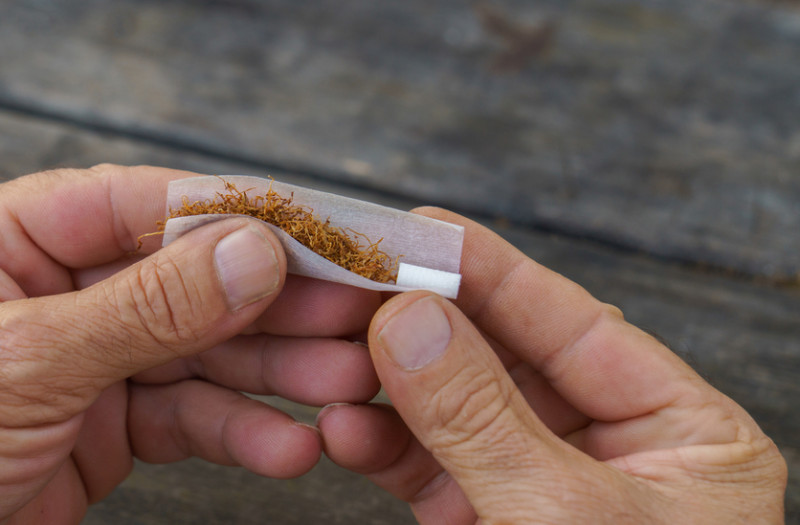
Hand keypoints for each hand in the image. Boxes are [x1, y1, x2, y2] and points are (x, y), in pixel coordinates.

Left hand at [0, 165, 381, 523]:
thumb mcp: (22, 363)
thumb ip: (143, 310)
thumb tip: (247, 253)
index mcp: (1, 238)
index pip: (132, 204)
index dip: (227, 213)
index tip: (313, 227)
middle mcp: (49, 286)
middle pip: (181, 278)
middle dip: (268, 300)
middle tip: (352, 309)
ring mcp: (83, 355)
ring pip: (197, 349)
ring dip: (271, 369)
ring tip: (342, 382)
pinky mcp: (107, 420)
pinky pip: (185, 415)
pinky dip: (237, 431)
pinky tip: (286, 444)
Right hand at [318, 209, 787, 522]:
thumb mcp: (562, 524)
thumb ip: (484, 420)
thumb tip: (413, 319)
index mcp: (684, 438)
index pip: (577, 326)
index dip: (495, 272)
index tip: (420, 229)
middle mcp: (618, 455)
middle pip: (507, 362)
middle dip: (425, 330)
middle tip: (353, 288)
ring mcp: (549, 494)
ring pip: (458, 414)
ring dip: (391, 390)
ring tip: (333, 370)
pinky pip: (434, 470)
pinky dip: (385, 448)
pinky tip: (343, 428)